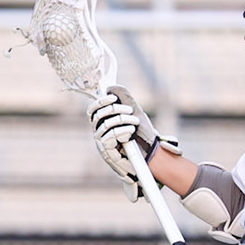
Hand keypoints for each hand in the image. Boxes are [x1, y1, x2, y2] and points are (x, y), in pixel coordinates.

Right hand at [88, 86, 172, 200]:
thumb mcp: (134, 114)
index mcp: (103, 124)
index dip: (100, 101)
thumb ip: (124, 101)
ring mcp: (102, 144)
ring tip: (135, 122)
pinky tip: (131, 131)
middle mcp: (99, 134)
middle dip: (115, 109)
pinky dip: (122, 130)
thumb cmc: (143, 136)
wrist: (152, 156)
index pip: (93, 110)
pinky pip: (110, 136)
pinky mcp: (108, 153)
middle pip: (98, 115)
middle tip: (130, 111)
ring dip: (122, 120)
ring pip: (105, 125)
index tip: (113, 97)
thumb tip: (111, 87)